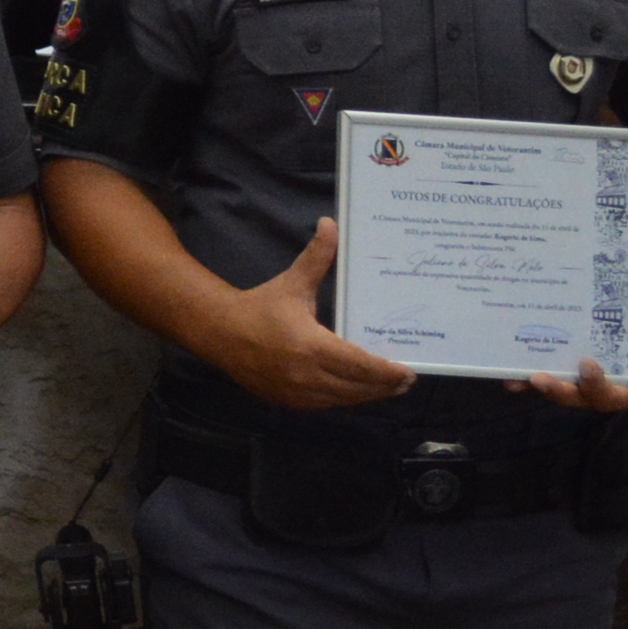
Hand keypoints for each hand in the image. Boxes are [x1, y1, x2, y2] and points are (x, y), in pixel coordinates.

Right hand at [210, 220, 416, 411]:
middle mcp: (306, 376)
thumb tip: (331, 223)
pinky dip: (344, 399)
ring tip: (388, 388)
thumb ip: (317, 256)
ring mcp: (296, 393)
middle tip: (406, 381)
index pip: (360, 366)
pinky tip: (356, 392)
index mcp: (311, 346)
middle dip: (385, 387)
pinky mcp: (286, 401)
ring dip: (367, 395)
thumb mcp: (292, 282)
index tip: (409, 372)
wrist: (218, 331)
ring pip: (342, 400)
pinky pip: (324, 404)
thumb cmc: (260, 306)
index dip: (387, 372)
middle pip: (357, 389)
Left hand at [511, 306, 627, 414]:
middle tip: (542, 377)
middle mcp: (598, 383)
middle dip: (560, 391)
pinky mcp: (557, 361)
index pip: (614, 396)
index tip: (588, 364)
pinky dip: (520, 371)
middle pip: (577, 398)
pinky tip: (504, 366)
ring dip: (536, 384)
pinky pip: (536, 372)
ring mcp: (575, 374)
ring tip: (520, 375)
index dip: (600, 387)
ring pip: (554, 387)